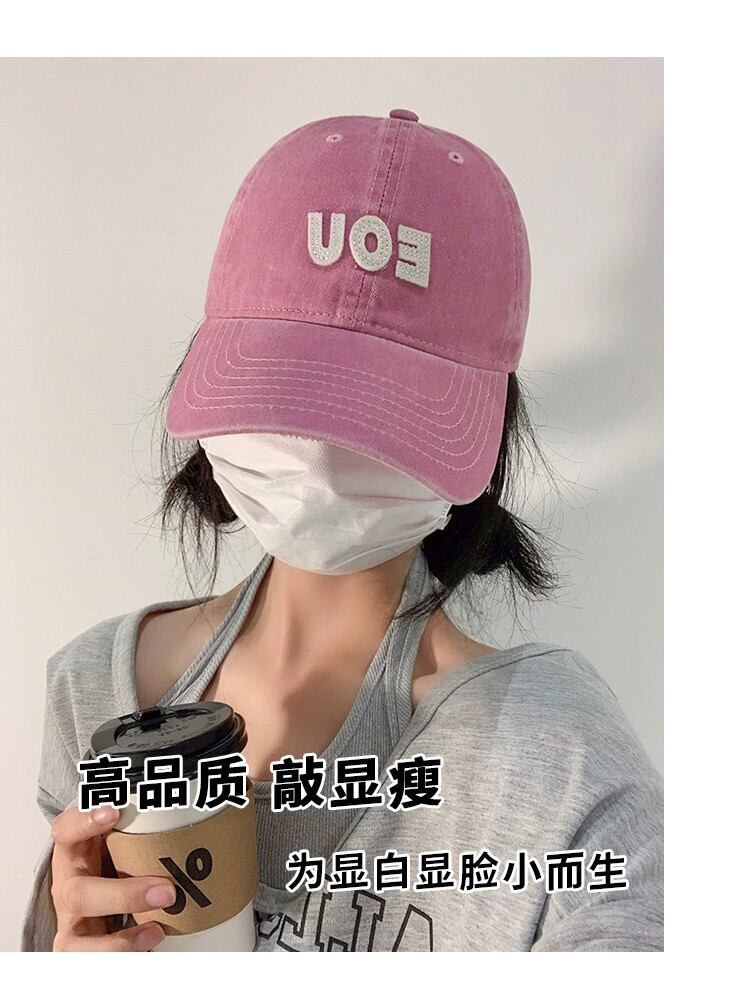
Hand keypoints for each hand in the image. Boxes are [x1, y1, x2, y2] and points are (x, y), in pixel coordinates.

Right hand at [50, 804, 175, 950]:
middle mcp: (68, 887)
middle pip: (79, 895)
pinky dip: (125, 955)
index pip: (67, 830)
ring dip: (119, 942)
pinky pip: (96, 960)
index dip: (85, 821)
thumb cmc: (110, 853)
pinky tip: (152, 945)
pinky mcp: (82, 948)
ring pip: (76, 944)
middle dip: (124, 897)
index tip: (114, 811)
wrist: (93, 880)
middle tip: (167, 891)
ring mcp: (71, 923)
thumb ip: (141, 817)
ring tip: (156, 932)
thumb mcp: (117, 832)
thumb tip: (195, 797)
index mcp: (73, 850)